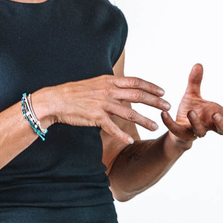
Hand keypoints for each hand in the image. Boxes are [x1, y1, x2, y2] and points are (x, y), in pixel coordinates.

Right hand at [34, 75, 170, 144]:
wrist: (55, 100)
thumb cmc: (73, 93)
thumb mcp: (94, 83)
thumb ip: (109, 86)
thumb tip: (122, 88)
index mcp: (108, 81)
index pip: (135, 82)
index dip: (151, 87)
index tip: (162, 91)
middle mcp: (108, 91)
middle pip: (138, 96)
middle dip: (155, 102)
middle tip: (167, 107)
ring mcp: (102, 104)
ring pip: (129, 113)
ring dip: (145, 121)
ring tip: (155, 127)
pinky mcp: (95, 117)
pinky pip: (112, 128)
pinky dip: (122, 135)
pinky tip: (130, 140)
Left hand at [161, 63, 222, 145]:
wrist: (177, 126)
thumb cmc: (190, 111)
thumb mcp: (192, 95)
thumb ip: (195, 82)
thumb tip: (198, 64)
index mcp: (214, 117)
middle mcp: (208, 126)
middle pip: (221, 130)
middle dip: (220, 124)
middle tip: (215, 115)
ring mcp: (195, 132)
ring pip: (200, 132)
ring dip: (196, 123)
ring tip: (191, 112)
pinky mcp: (180, 134)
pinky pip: (175, 130)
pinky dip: (168, 122)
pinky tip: (163, 113)